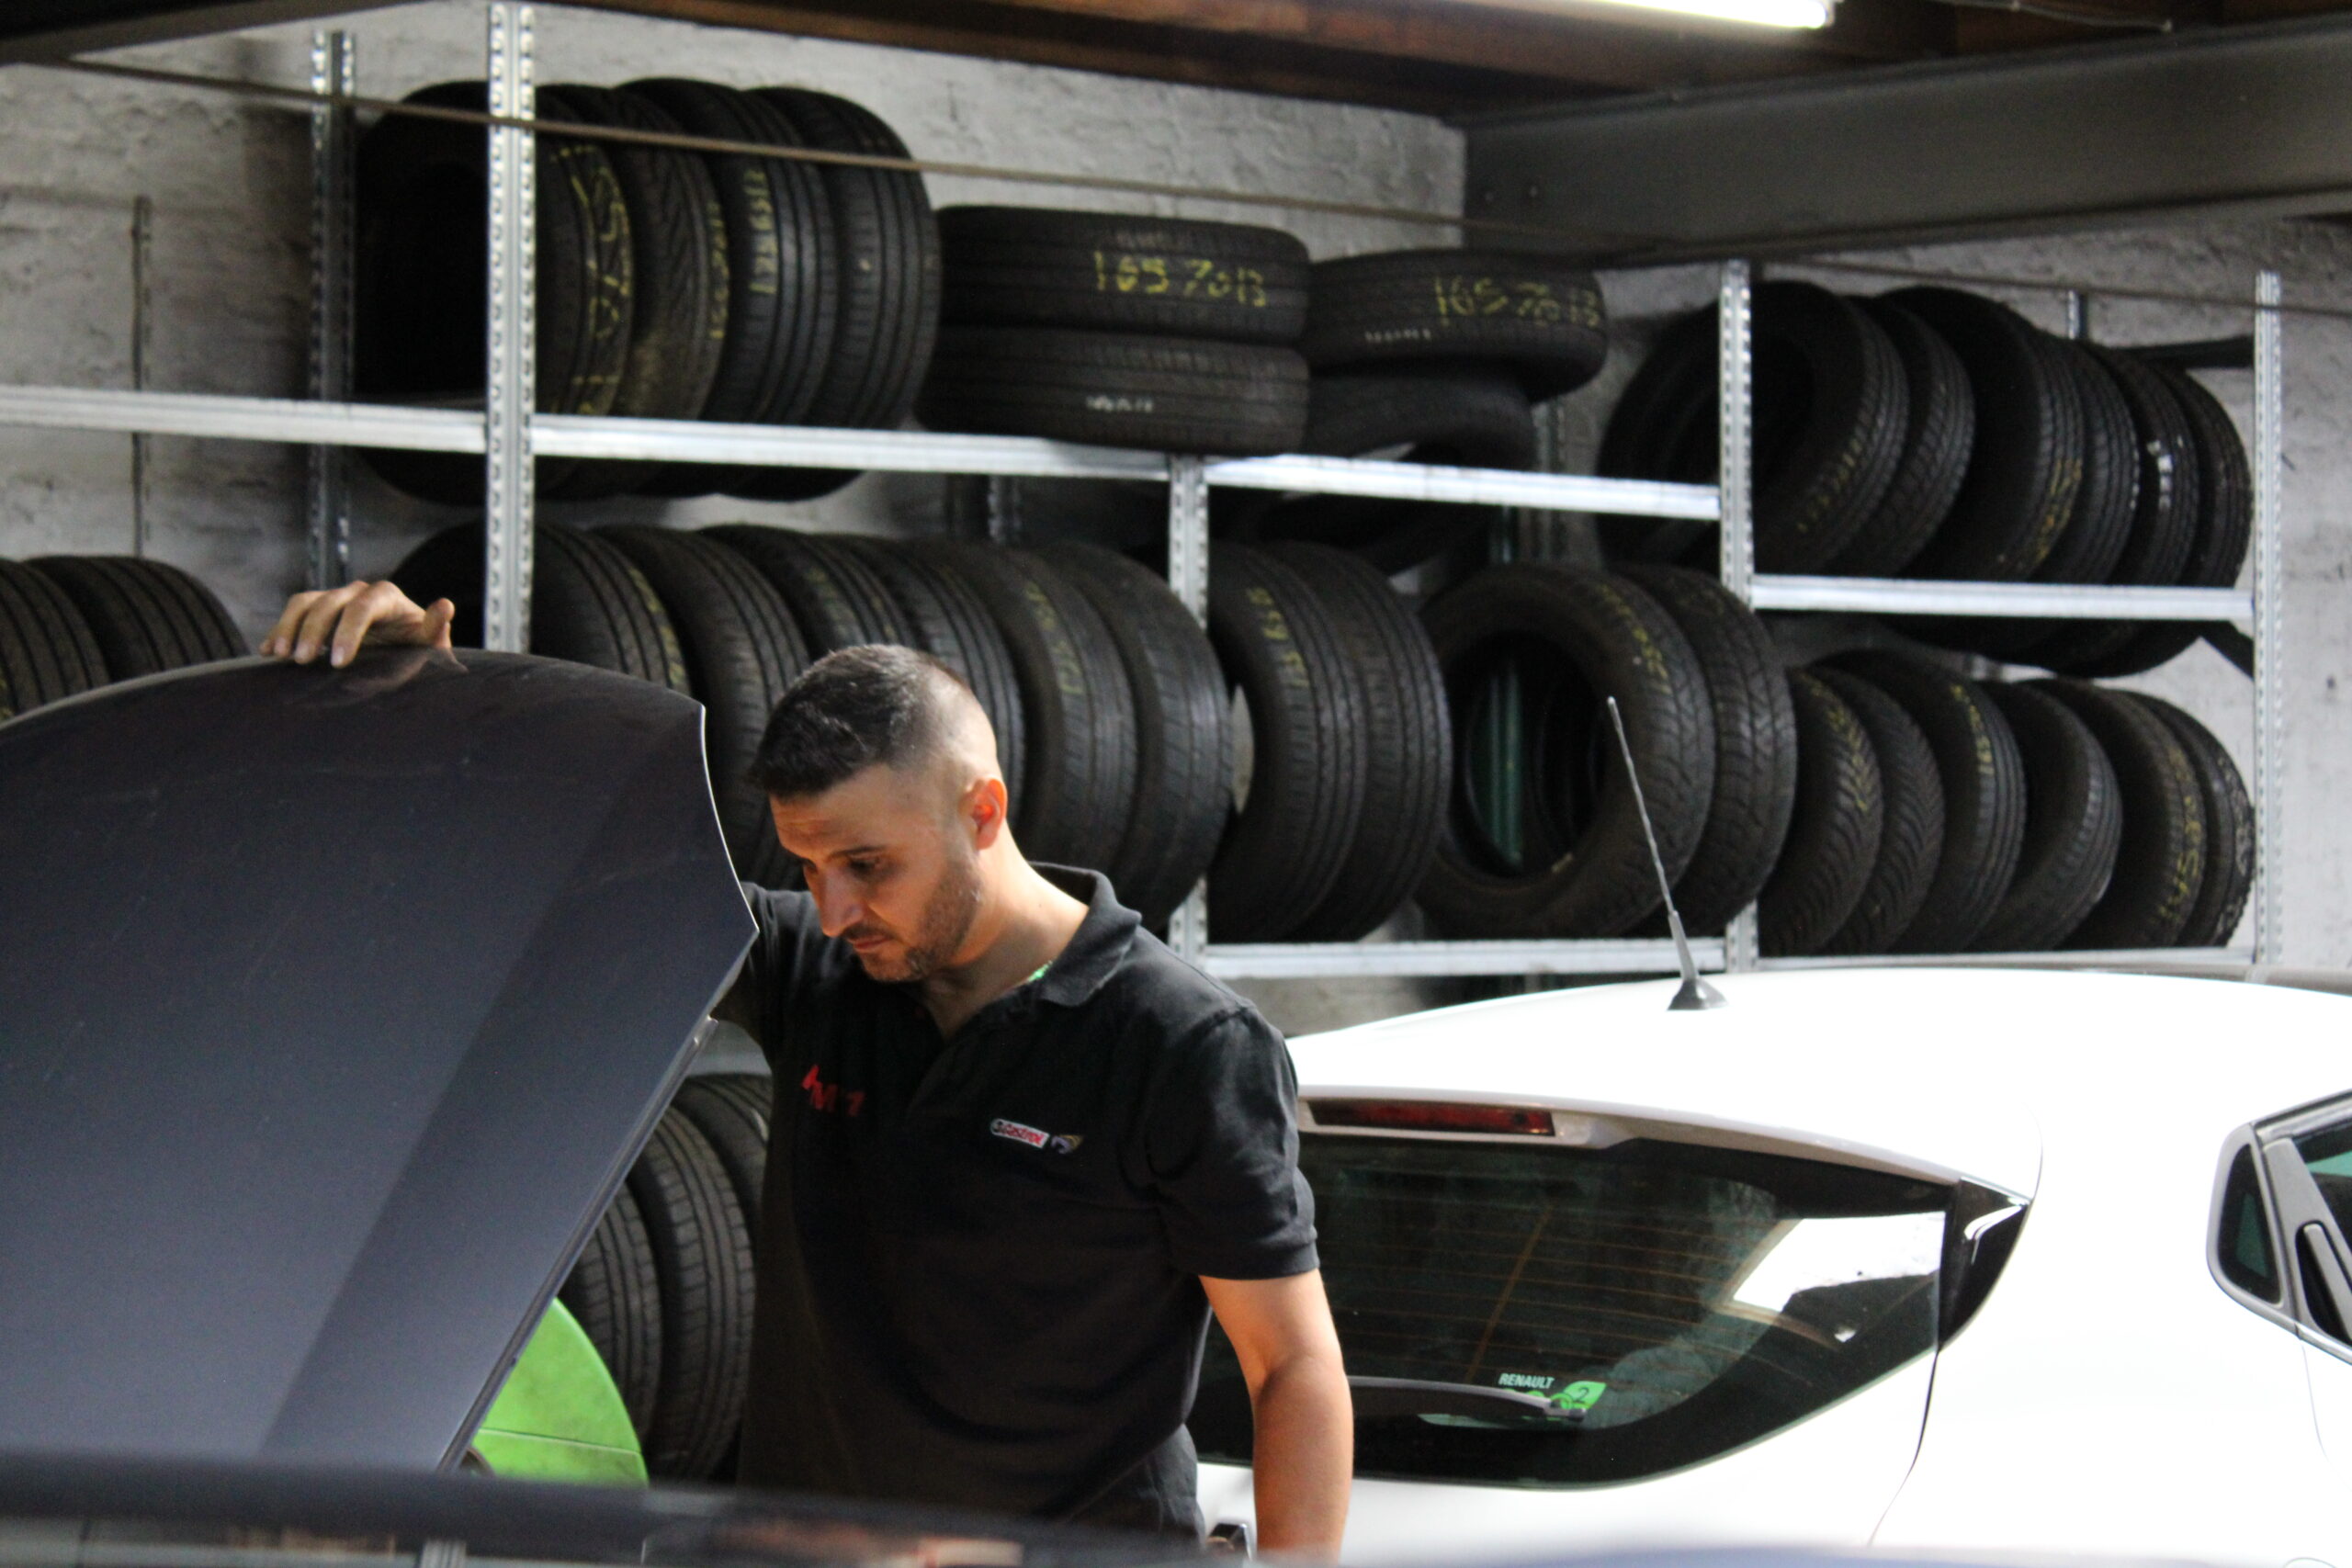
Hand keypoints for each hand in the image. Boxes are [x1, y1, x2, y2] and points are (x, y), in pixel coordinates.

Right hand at [260, 581, 454, 666]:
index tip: (337, 662)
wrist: (402, 651)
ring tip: (279, 656)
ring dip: (288, 627)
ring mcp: (335, 598)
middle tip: (302, 662)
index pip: (363, 607)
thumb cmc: (417, 649)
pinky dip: (278, 630)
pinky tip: (268, 653)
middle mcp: (358, 592)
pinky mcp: (316, 610)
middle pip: (329, 603)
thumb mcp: (430, 644)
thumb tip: (445, 606)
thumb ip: (435, 629)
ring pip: (304, 602)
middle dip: (313, 632)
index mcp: (387, 597)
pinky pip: (293, 612)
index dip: (348, 632)